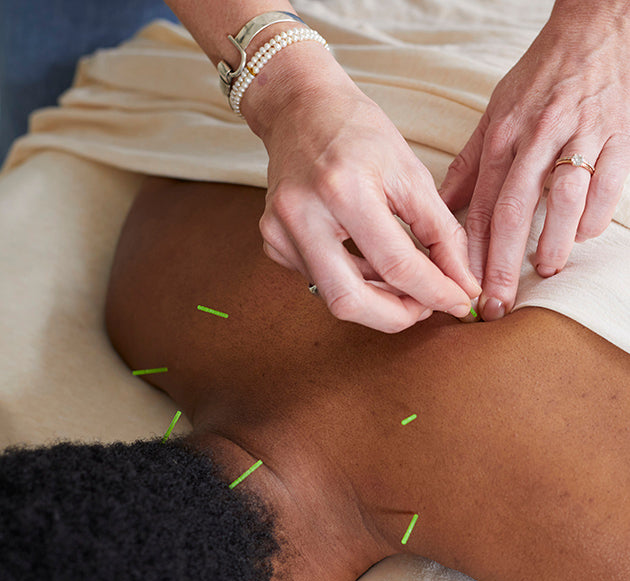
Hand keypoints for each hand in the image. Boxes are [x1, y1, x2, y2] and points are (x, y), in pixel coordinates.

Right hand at [241, 43, 480, 333]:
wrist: (299, 109)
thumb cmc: (357, 132)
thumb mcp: (410, 173)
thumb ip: (440, 233)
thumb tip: (463, 283)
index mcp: (343, 190)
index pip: (395, 264)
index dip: (434, 292)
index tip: (460, 302)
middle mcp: (302, 216)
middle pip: (350, 302)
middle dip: (396, 316)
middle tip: (426, 307)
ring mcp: (279, 233)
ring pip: (334, 297)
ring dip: (377, 299)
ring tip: (403, 280)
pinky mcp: (273, 243)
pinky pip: (319, 281)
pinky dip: (353, 281)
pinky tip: (367, 261)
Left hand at [439, 0, 629, 320]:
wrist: (591, 31)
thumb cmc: (537, 81)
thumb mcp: (493, 116)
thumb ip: (469, 166)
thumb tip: (440, 209)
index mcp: (504, 137)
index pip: (485, 204)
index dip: (476, 250)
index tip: (468, 286)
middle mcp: (539, 138)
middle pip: (518, 208)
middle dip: (506, 262)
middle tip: (499, 301)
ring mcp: (582, 135)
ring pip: (567, 196)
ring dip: (555, 239)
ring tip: (545, 270)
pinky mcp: (619, 134)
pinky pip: (611, 181)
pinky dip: (599, 212)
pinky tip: (585, 236)